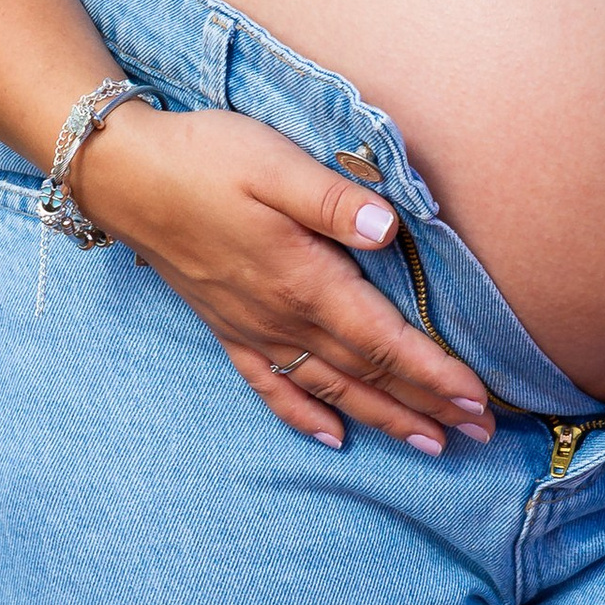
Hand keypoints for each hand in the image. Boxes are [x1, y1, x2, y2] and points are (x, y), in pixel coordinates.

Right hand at [71, 103, 496, 456]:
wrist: (123, 175)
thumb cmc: (204, 159)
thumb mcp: (274, 164)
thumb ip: (333, 201)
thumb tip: (390, 232)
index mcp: (303, 279)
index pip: (383, 340)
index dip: (435, 372)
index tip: (479, 399)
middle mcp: (282, 317)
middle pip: (367, 374)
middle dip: (427, 405)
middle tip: (481, 433)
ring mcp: (252, 329)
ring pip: (330, 389)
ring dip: (384, 418)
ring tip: (431, 445)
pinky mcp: (227, 327)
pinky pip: (271, 387)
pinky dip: (304, 416)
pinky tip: (332, 437)